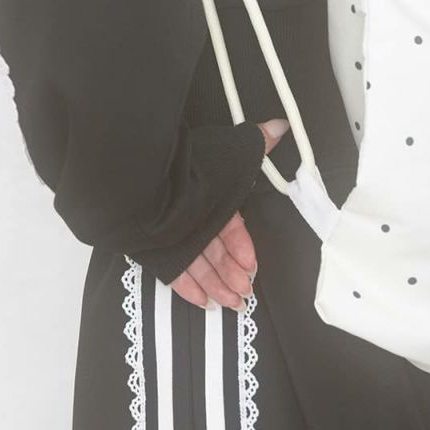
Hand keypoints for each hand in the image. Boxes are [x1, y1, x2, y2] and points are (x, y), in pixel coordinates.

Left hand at [168, 118, 290, 310]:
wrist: (147, 183)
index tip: (252, 265)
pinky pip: (176, 275)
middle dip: (233, 272)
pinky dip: (190, 290)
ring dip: (217, 285)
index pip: (231, 228)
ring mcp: (175, 237)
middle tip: (245, 293)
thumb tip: (281, 125)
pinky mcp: (158, 252)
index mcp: (211, 199)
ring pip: (200, 266)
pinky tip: (203, 303)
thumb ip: (258, 144)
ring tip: (232, 303)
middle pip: (217, 251)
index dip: (242, 247)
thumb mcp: (233, 156)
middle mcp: (194, 218)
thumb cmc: (196, 169)